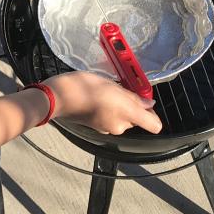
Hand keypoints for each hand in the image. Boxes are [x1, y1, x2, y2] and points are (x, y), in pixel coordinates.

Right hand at [43, 71, 162, 135]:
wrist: (58, 97)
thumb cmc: (84, 88)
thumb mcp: (112, 86)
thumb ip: (133, 97)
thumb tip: (148, 104)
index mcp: (127, 115)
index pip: (154, 125)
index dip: (154, 114)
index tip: (147, 102)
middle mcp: (119, 126)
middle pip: (136, 119)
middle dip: (132, 105)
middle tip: (122, 88)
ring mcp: (107, 127)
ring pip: (122, 117)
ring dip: (119, 106)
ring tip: (108, 90)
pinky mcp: (97, 126)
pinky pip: (110, 117)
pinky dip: (108, 108)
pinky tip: (98, 96)